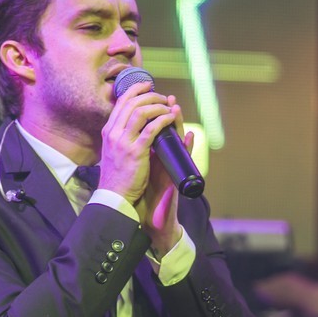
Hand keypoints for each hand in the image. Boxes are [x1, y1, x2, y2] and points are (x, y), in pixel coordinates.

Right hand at [98, 79, 177, 204]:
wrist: (114, 195)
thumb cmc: (117, 176)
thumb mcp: (112, 151)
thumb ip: (120, 136)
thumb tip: (131, 123)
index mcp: (108, 131)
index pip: (121, 102)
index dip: (135, 90)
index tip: (148, 85)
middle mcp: (114, 133)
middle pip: (132, 103)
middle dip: (150, 95)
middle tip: (163, 97)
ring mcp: (124, 142)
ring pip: (141, 112)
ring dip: (158, 106)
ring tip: (168, 107)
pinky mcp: (136, 152)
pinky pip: (151, 129)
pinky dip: (163, 120)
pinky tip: (170, 117)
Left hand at [137, 98, 193, 256]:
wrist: (141, 217)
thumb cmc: (138, 194)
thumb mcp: (135, 170)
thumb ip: (137, 155)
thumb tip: (128, 140)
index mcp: (150, 154)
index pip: (153, 130)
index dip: (151, 115)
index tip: (149, 100)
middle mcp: (161, 158)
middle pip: (167, 130)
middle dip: (166, 112)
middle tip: (168, 99)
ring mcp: (168, 167)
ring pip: (176, 141)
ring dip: (178, 124)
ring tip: (176, 109)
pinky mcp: (173, 178)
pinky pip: (182, 160)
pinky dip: (187, 147)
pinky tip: (190, 136)